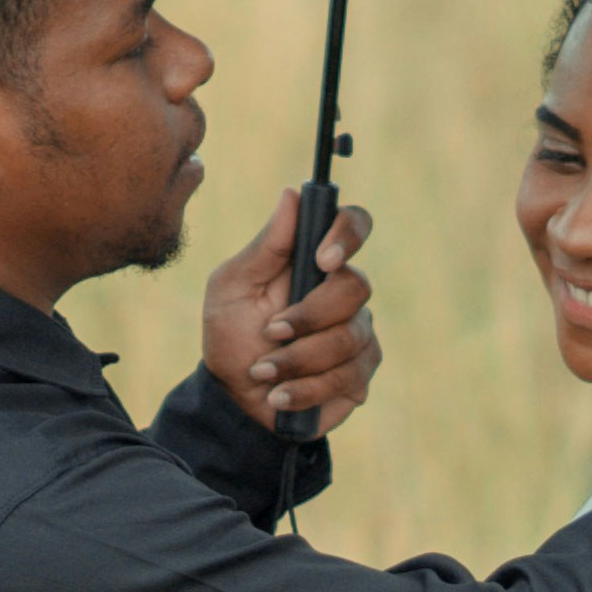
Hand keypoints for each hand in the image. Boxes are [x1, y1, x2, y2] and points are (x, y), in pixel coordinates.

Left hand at [201, 197, 380, 436]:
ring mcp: (358, 334)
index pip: (354, 225)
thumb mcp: (233, 286)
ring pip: (349, 338)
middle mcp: (344, 293)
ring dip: (297, 359)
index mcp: (315, 262)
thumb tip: (292, 194)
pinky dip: (305, 389)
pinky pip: (347, 377)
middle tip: (271, 331)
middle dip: (309, 315)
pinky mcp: (360, 374)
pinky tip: (279, 395)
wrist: (233, 396)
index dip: (347, 235)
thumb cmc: (231, 334)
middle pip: (356, 287)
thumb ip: (266, 245)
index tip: (323, 259)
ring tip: (263, 372)